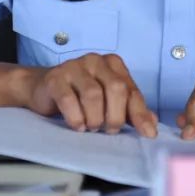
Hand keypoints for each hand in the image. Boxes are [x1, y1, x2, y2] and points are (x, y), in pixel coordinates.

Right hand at [23, 53, 156, 136]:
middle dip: (115, 116)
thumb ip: (129, 110)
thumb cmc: (79, 96)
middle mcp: (96, 61)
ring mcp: (74, 66)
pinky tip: (77, 125)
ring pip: (93, 95)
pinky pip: (69, 100)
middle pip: (116, 89)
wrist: (42, 89)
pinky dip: (76, 118)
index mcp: (113, 64)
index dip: (140, 114)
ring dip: (95, 119)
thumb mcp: (108, 101)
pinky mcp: (55, 78)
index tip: (148, 135)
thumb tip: (152, 125)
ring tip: (91, 128)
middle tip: (108, 131)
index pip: (132, 90)